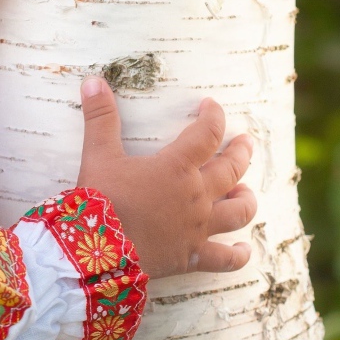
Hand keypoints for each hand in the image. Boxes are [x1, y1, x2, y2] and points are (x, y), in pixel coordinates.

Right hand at [77, 77, 255, 279]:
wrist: (97, 252)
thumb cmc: (100, 198)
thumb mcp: (98, 153)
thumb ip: (100, 116)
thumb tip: (93, 80)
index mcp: (176, 166)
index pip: (206, 134)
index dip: (213, 117)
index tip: (211, 106)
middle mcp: (195, 195)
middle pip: (230, 170)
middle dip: (240, 153)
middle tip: (245, 142)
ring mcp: (197, 228)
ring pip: (237, 212)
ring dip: (245, 199)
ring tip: (246, 192)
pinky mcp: (192, 256)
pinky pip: (224, 259)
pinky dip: (238, 255)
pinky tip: (244, 250)